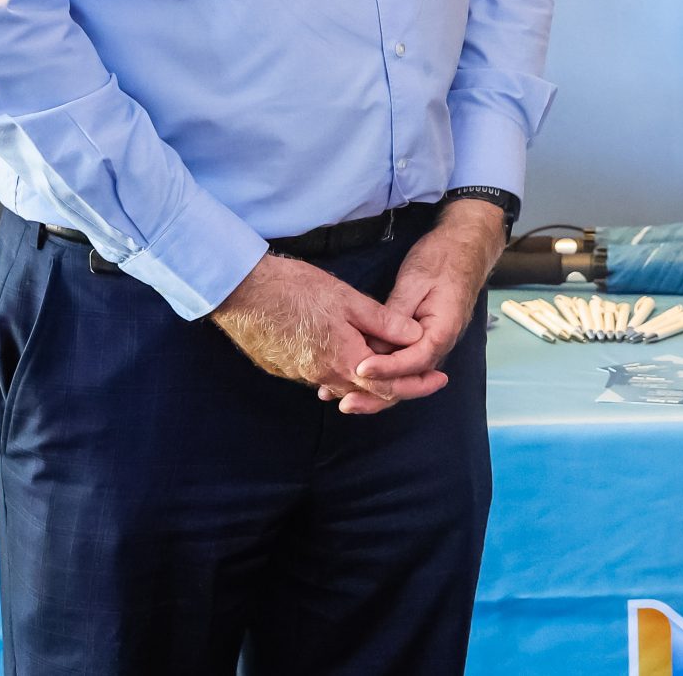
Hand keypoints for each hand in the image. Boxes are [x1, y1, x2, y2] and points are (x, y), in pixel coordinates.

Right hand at [210, 252, 423, 403]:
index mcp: (343, 360)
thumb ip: (383, 322)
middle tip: (424, 378)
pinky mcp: (285, 367)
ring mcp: (301, 374)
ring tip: (391, 368)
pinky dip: (343, 373)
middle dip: (398, 386)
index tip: (439, 380)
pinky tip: (350, 359)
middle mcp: (322, 375)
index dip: (417, 384)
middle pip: (368, 392)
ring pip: (344, 385)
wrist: (242, 293)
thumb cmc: (296, 290)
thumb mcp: (348, 300)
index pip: (388, 386)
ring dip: (369, 381)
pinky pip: (322, 377)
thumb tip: (415, 337)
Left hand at [329, 199, 508, 414]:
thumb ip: (396, 315)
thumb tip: (375, 344)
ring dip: (374, 389)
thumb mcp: (415, 282)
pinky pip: (400, 363)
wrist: (464, 247)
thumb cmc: (442, 259)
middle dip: (377, 393)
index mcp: (443, 330)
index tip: (359, 368)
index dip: (386, 368)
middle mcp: (439, 344)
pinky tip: (352, 376)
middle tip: (345, 402)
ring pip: (403, 376)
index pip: (414, 361)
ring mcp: (430, 344)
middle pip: (408, 380)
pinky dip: (378, 371)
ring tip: (339, 397)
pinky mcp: (419, 340)